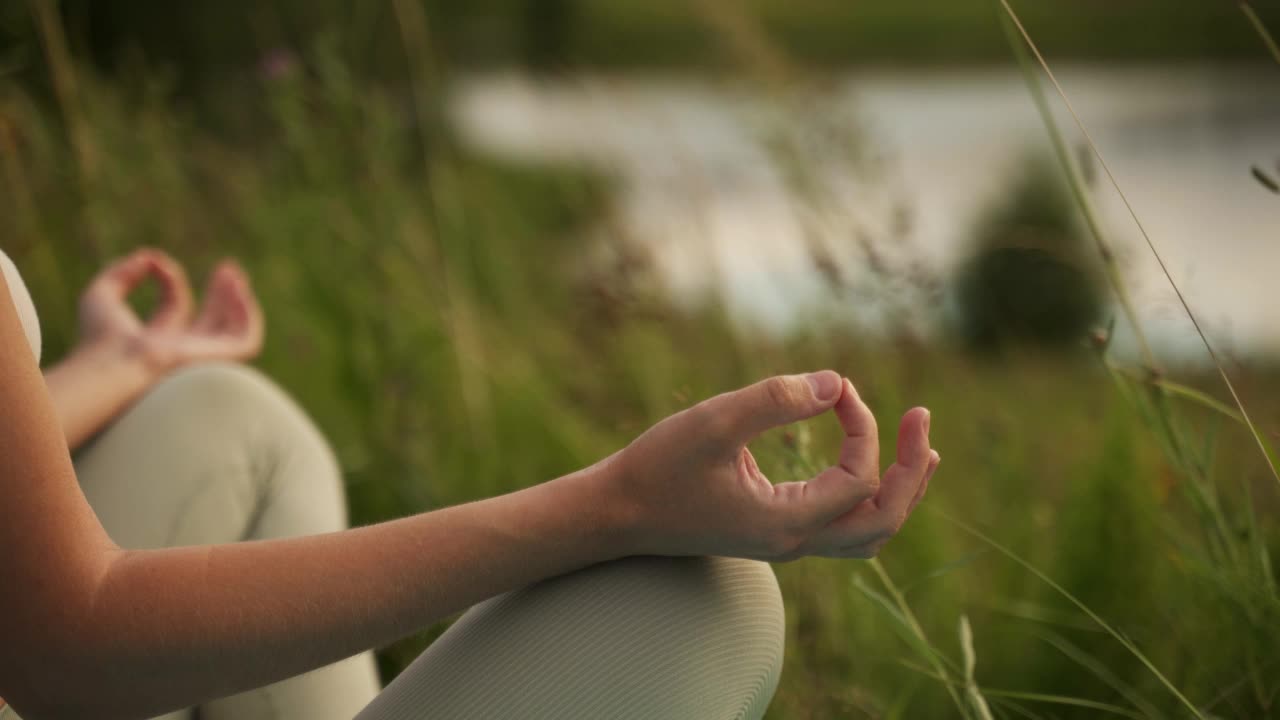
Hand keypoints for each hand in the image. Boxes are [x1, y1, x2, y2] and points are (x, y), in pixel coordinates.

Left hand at [76, 248, 263, 374]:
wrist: (115, 364)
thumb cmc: (101, 338)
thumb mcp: (101, 295)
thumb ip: (120, 272)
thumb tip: (147, 257)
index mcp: (156, 340)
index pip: (175, 305)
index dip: (169, 278)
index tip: (154, 261)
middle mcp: (182, 351)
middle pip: (211, 319)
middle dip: (219, 292)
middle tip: (226, 266)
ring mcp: (201, 357)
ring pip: (231, 330)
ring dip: (237, 300)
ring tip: (233, 274)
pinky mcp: (218, 360)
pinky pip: (247, 341)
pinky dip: (248, 315)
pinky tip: (240, 291)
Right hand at [610, 371, 938, 560]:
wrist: (615, 513)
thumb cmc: (657, 467)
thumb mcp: (713, 422)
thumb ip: (774, 400)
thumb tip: (835, 383)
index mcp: (785, 523)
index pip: (859, 478)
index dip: (862, 427)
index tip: (837, 387)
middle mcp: (794, 541)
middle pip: (883, 521)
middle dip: (911, 470)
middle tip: (922, 418)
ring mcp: (785, 541)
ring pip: (867, 533)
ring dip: (900, 491)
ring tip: (921, 451)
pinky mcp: (773, 530)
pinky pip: (843, 526)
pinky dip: (869, 496)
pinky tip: (866, 463)